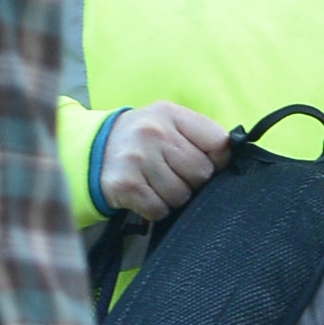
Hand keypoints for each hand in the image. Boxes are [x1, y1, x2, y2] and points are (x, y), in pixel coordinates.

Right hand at [98, 104, 230, 220]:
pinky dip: (156, 208)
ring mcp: (138, 160)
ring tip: (158, 184)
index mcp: (170, 114)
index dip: (220, 159)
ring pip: (182, 195)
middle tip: (176, 175)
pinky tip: (146, 194)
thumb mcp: (167, 122)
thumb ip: (198, 135)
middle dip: (194, 181)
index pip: (217, 142)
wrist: (93, 150)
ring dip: (174, 197)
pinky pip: (159, 209)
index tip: (210, 163)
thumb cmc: (141, 139)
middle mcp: (153, 134)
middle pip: (201, 173)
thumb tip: (231, 157)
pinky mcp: (126, 185)